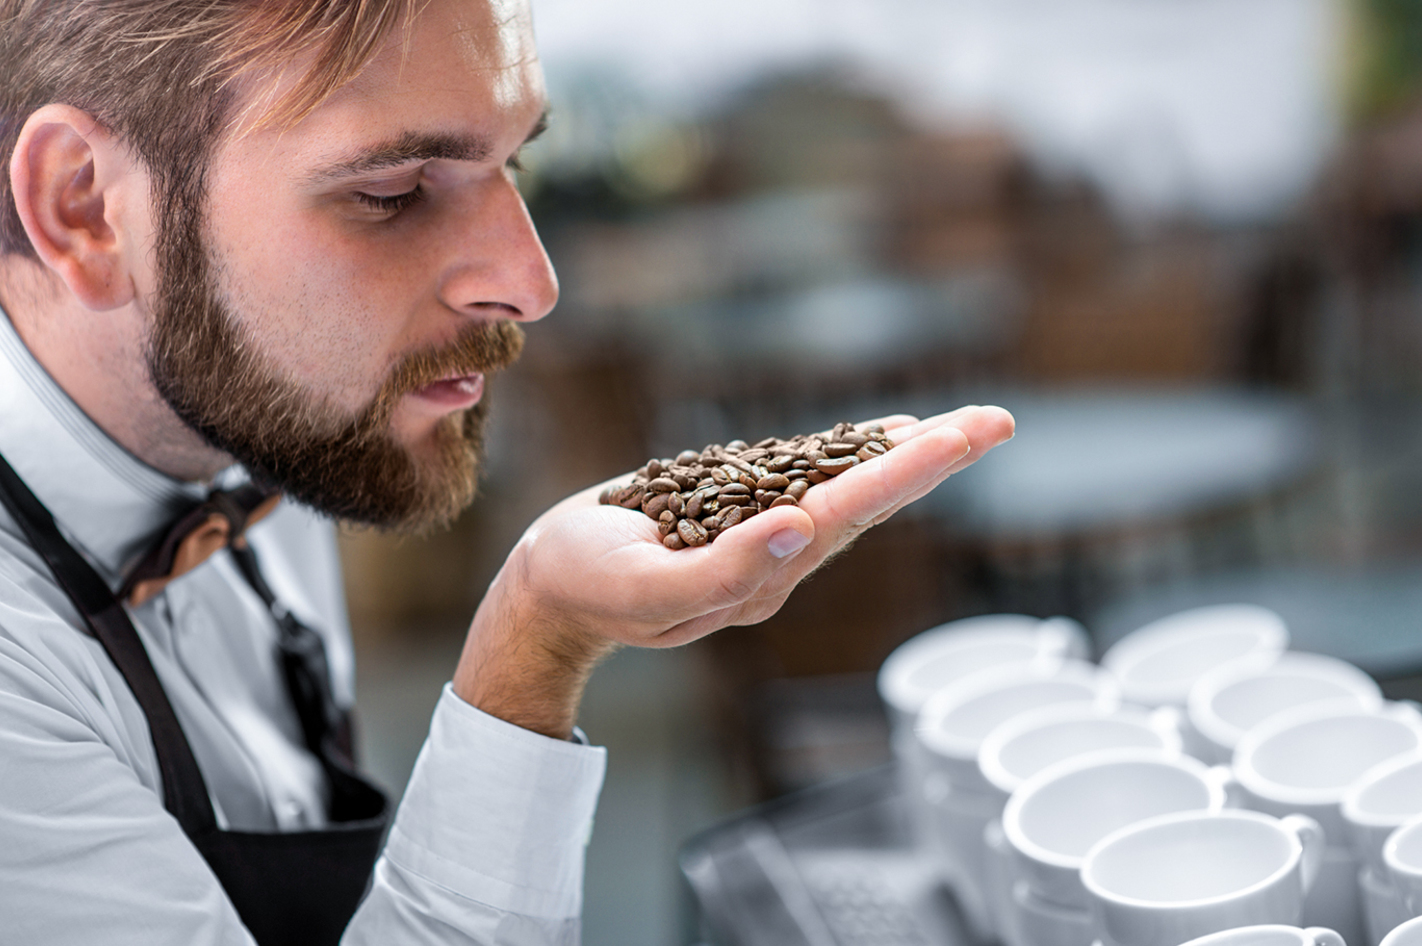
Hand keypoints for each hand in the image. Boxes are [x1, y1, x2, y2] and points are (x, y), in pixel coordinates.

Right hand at [452, 405, 1013, 737]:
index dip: (907, 472)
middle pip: (870, 500)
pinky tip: (888, 437)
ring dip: (908, 455)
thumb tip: (801, 528)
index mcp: (761, 576)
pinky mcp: (742, 516)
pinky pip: (812, 479)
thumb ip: (725, 570)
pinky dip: (855, 455)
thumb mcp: (644, 588)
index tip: (960, 436)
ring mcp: (763, 538)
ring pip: (851, 488)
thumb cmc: (587, 587)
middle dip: (933, 459)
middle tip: (996, 421)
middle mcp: (777, 558)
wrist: (550, 591)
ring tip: (966, 425)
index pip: (848, 515)